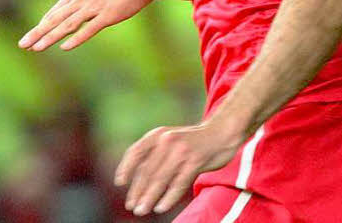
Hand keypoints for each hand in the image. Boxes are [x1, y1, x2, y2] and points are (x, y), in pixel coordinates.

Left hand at [18, 0, 156, 51]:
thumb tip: (75, 7)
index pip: (55, 12)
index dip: (41, 25)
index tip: (30, 36)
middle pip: (55, 19)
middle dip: (37, 32)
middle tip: (22, 44)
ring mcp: (94, 7)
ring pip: (67, 25)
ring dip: (50, 37)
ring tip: (36, 48)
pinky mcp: (107, 15)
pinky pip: (89, 29)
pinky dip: (76, 38)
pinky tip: (65, 47)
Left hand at [115, 119, 243, 215]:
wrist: (221, 132)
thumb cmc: (193, 141)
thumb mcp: (170, 140)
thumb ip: (155, 154)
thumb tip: (136, 179)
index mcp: (158, 135)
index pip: (136, 151)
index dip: (126, 167)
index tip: (119, 183)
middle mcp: (167, 140)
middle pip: (147, 170)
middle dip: (137, 190)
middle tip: (131, 206)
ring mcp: (181, 151)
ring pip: (160, 178)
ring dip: (149, 197)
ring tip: (142, 210)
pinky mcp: (195, 161)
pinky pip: (178, 183)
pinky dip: (168, 197)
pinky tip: (161, 207)